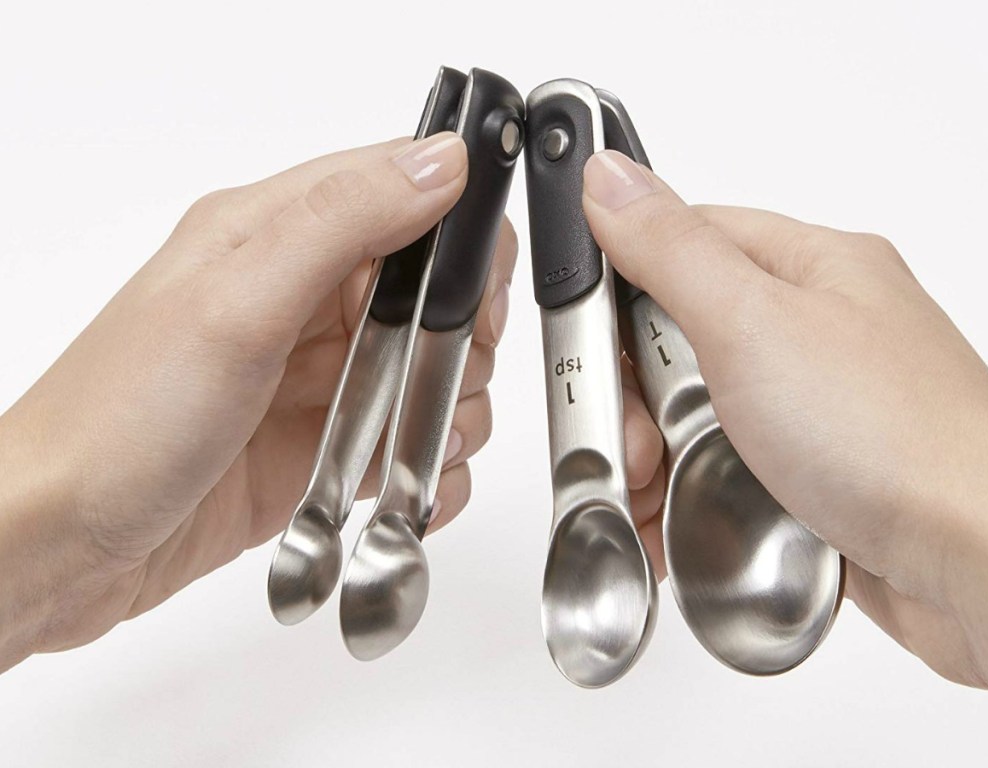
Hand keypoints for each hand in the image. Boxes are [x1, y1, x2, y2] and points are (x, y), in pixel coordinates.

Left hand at [0, 133, 515, 670]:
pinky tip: (400, 488)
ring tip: (401, 449)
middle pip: (440, 296)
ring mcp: (318, 376)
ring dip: (445, 417)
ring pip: (437, 376)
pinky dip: (426, 472)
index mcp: (279, 234)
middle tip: (419, 386)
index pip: (411, 196)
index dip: (462, 246)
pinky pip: (412, 446)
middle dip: (456, 348)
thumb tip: (443, 162)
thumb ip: (344, 221)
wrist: (62, 544)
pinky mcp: (325, 444)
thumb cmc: (119, 421)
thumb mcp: (234, 303)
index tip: (467, 305)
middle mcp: (306, 300)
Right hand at [583, 149, 987, 702]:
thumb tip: (609, 178)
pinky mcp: (820, 470)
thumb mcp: (752, 324)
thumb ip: (670, 249)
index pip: (688, 240)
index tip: (588, 338)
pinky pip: (735, 467)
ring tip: (656, 493)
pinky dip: (698, 494)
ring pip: (706, 410)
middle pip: (688, 336)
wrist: (983, 566)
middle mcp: (822, 330)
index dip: (624, 285)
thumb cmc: (893, 438)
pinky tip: (682, 521)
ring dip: (664, 455)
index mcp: (815, 267)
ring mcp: (823, 404)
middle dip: (642, 396)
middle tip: (637, 440)